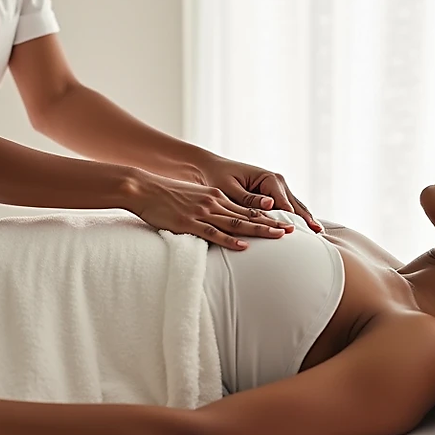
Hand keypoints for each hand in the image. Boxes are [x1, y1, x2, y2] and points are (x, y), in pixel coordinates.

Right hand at [124, 171, 295, 250]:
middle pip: (248, 215)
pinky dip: (230, 240)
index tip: (284, 222)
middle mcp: (213, 203)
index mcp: (215, 197)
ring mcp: (202, 213)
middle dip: (271, 224)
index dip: (267, 216)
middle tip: (291, 231)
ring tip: (277, 237)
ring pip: (236, 223)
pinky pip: (214, 233)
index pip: (247, 208)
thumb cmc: (165, 195)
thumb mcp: (192, 198)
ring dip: (259, 230)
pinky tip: (244, 246)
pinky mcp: (189, 223)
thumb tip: (218, 222)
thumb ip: (207, 208)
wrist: (144, 188)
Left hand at [199, 156, 321, 232]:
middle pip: (294, 204)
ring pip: (295, 206)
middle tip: (317, 235)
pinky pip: (288, 208)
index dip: (290, 217)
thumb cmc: (218, 177)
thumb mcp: (230, 188)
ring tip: (318, 234)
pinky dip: (297, 217)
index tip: (296, 231)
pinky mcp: (274, 195)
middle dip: (305, 219)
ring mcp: (278, 188)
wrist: (212, 168)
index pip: (283, 202)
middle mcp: (277, 182)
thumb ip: (249, 198)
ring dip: (305, 219)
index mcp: (269, 178)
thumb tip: (270, 204)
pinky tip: (307, 229)